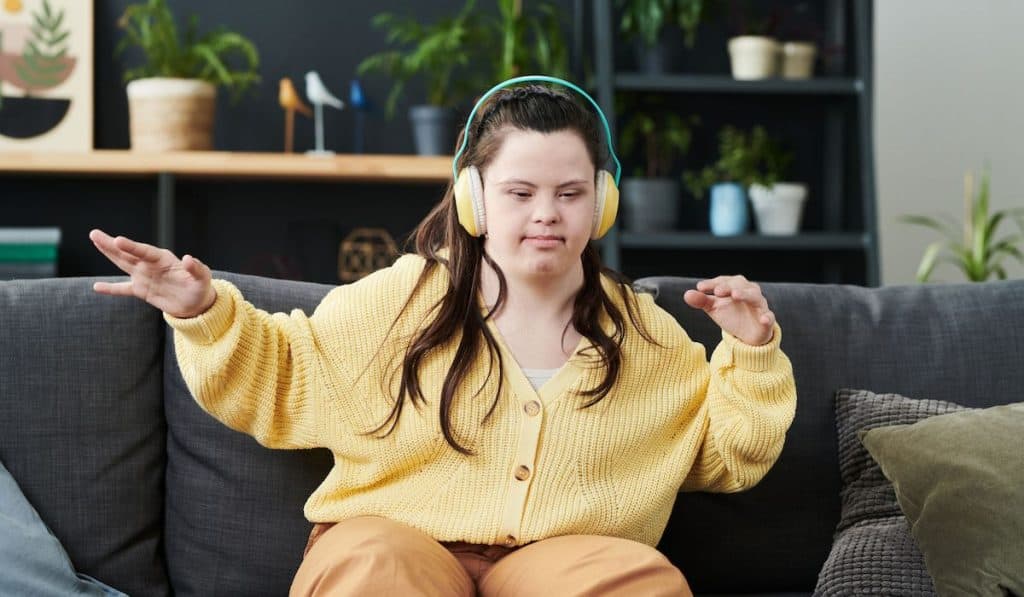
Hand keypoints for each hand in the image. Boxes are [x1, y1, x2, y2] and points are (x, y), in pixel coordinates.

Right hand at [89, 229, 216, 318]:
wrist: (196, 303)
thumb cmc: (200, 287)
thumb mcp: (202, 278)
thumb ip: (195, 268)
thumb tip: (187, 258)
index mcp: (163, 259)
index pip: (144, 251)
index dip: (131, 246)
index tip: (118, 240)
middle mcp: (150, 265)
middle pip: (128, 253)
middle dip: (111, 244)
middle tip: (94, 234)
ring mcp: (144, 276)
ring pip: (122, 263)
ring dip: (108, 253)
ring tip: (95, 241)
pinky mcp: (141, 290)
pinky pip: (123, 289)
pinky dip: (111, 289)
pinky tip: (96, 287)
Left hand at [683, 275, 774, 345]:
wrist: (747, 334)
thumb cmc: (731, 314)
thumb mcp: (714, 308)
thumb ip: (701, 301)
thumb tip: (687, 294)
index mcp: (735, 286)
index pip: (723, 281)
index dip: (713, 283)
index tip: (700, 287)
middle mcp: (749, 292)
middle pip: (740, 285)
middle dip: (729, 286)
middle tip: (718, 291)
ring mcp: (759, 305)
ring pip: (755, 296)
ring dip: (745, 294)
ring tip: (736, 295)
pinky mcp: (767, 320)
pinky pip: (769, 317)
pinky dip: (767, 317)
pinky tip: (763, 319)